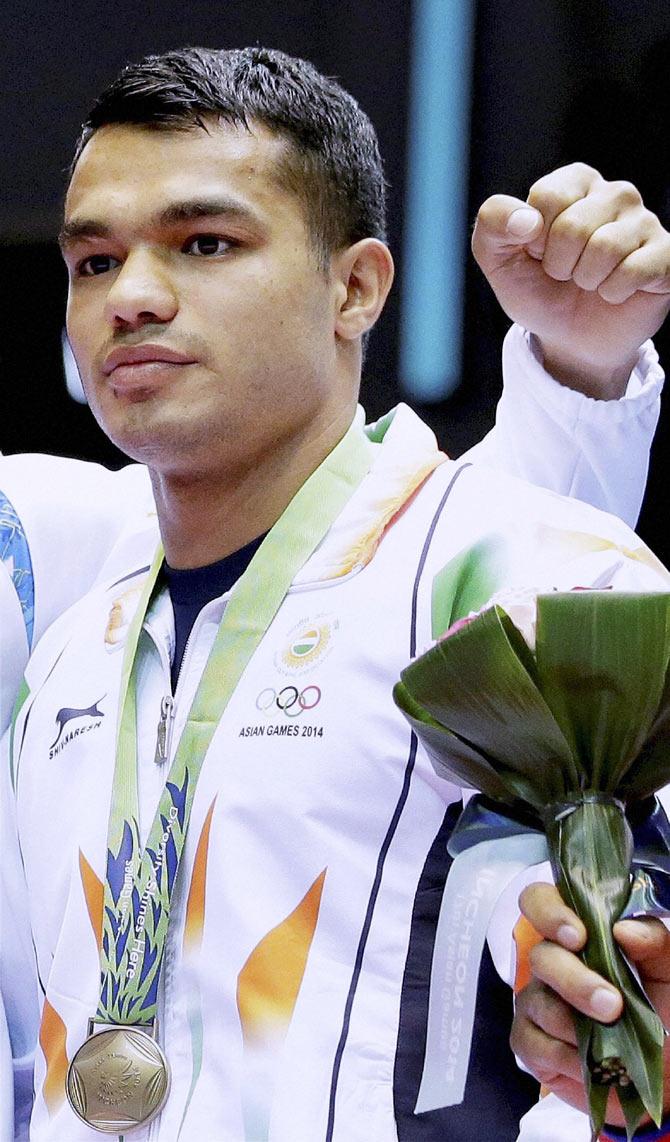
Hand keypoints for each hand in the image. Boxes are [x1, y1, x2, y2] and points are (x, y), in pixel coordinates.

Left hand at [472, 163, 669, 397]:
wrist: (569, 339)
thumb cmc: (539, 290)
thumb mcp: (499, 258)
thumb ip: (493, 224)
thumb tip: (526, 220)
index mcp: (576, 182)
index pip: (546, 199)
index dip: (534, 241)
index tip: (540, 254)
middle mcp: (616, 194)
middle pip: (572, 226)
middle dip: (559, 265)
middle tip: (566, 275)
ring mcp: (646, 223)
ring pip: (605, 248)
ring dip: (586, 280)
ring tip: (589, 284)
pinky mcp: (666, 255)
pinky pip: (635, 270)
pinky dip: (613, 292)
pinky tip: (614, 293)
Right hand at [511, 882, 669, 1126]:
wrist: (662, 1069)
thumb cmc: (663, 1008)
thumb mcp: (669, 973)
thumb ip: (655, 943)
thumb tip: (623, 928)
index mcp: (578, 933)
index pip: (540, 901)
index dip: (549, 911)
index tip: (578, 936)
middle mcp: (551, 961)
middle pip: (540, 956)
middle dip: (574, 981)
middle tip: (612, 1005)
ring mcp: (537, 1001)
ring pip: (538, 1002)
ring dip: (576, 1024)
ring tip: (612, 1043)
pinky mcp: (530, 1043)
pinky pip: (533, 1044)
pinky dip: (566, 1057)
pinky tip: (591, 1063)